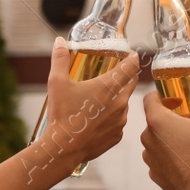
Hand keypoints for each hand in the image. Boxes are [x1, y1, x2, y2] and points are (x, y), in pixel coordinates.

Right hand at [38, 38, 138, 168]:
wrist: (63, 148)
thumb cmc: (61, 115)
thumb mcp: (57, 82)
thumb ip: (60, 59)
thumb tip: (59, 41)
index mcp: (109, 86)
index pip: (131, 66)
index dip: (132, 57)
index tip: (129, 54)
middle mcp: (121, 102)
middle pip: (131, 83)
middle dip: (125, 76)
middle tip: (112, 73)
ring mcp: (121, 120)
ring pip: (123, 103)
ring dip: (115, 99)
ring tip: (97, 100)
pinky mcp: (117, 135)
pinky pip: (118, 121)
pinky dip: (110, 117)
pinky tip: (94, 120)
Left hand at [141, 66, 189, 189]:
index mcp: (157, 121)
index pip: (149, 98)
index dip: (162, 95)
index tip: (176, 97)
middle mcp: (147, 139)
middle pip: (154, 120)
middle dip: (170, 117)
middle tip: (189, 117)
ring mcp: (150, 158)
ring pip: (156, 141)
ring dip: (168, 138)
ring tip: (189, 139)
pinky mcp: (156, 175)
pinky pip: (160, 159)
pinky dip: (170, 157)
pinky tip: (186, 158)